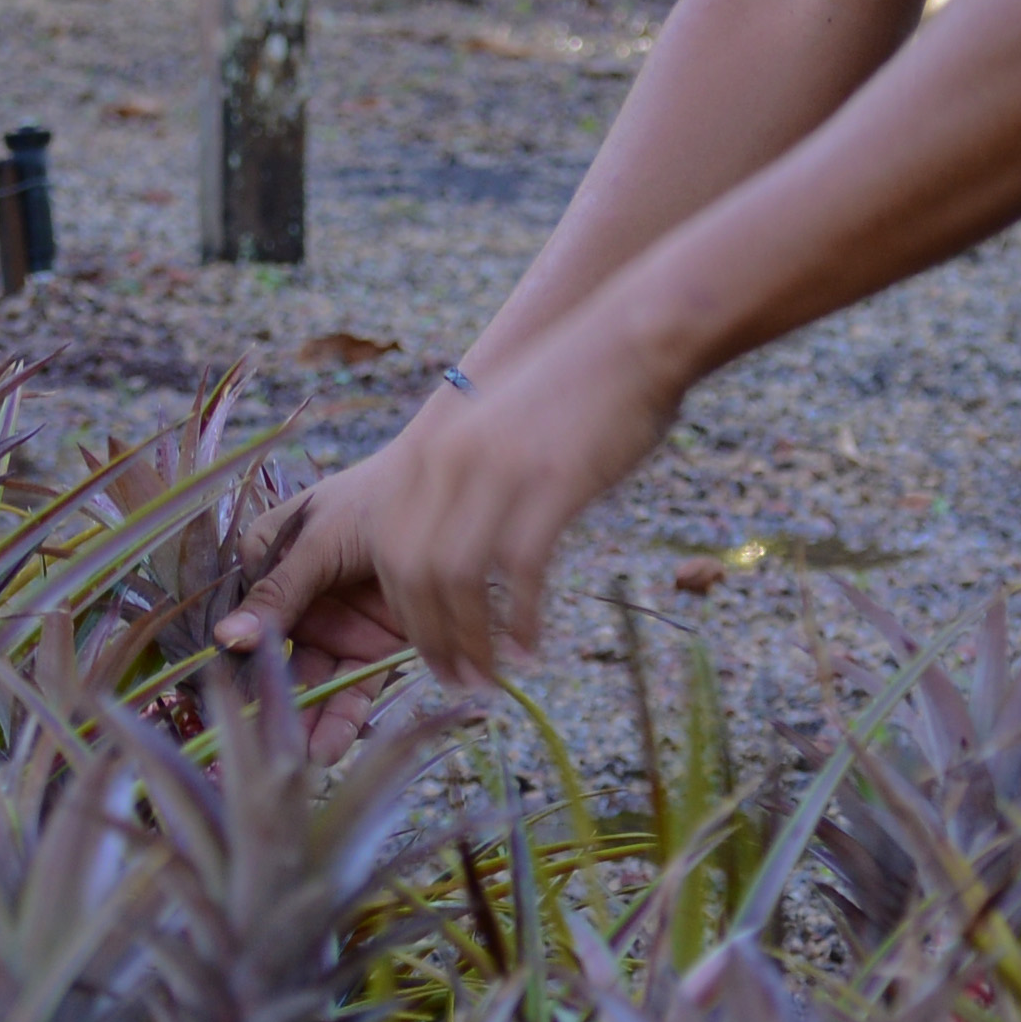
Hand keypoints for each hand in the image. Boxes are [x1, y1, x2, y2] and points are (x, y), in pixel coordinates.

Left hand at [219, 345, 670, 689]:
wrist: (630, 339)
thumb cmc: (570, 395)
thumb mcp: (492, 436)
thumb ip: (464, 488)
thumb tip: (451, 564)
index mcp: (426, 453)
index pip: (390, 553)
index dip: (406, 615)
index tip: (431, 654)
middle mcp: (446, 462)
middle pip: (411, 574)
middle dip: (430, 640)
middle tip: (458, 682)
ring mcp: (495, 471)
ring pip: (455, 581)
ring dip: (469, 642)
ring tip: (490, 680)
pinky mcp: (548, 482)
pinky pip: (517, 571)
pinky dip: (518, 619)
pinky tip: (531, 648)